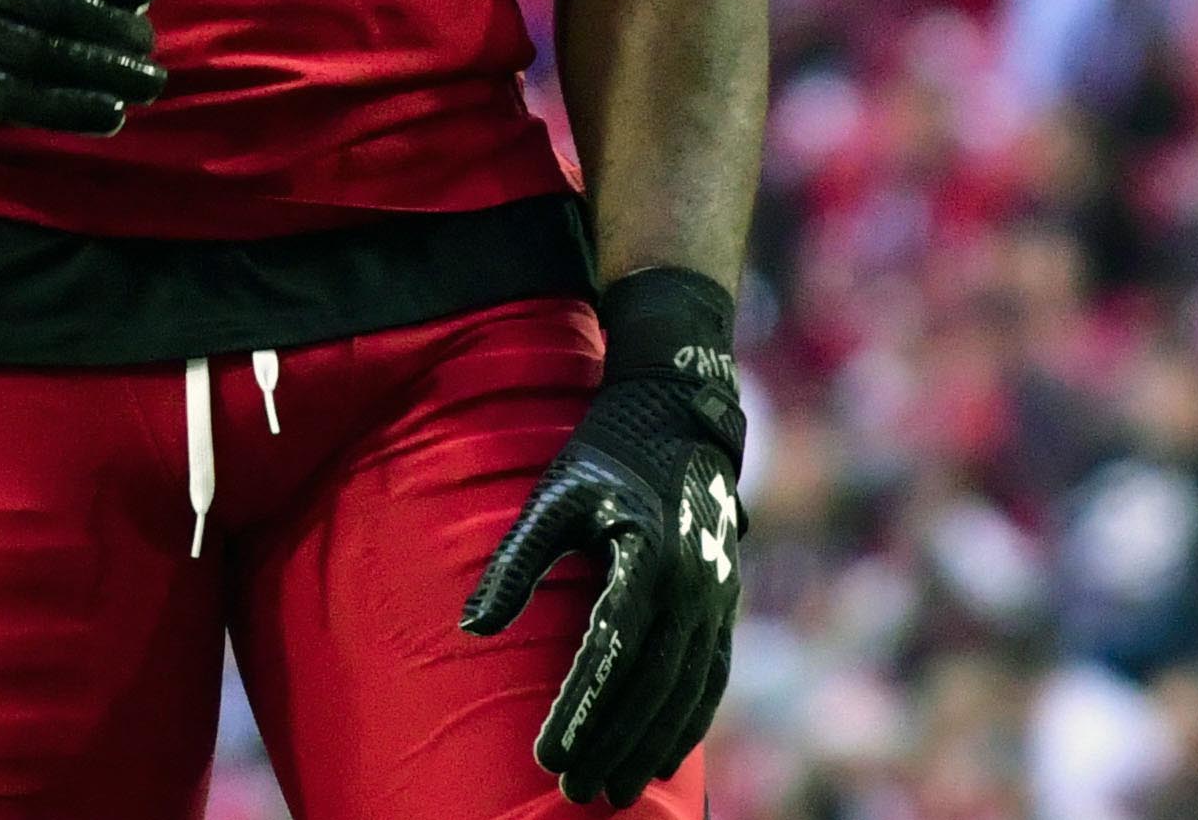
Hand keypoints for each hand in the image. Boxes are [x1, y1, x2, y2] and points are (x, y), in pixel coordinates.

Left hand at [461, 270, 745, 806]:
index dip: (581, 708)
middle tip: (574, 788)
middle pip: (651, 685)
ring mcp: (717, 598)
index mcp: (647, 556)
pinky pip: (711, 678)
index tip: (548, 755)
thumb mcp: (554, 498)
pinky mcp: (726, 604)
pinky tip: (658, 758)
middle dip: (612, 741)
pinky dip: (687, 723)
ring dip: (650, 746)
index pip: (611, 652)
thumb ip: (516, 564)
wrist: (679, 416)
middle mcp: (692, 584)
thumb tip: (471, 628)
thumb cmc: (604, 456)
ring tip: (611, 789)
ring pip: (687, 692)